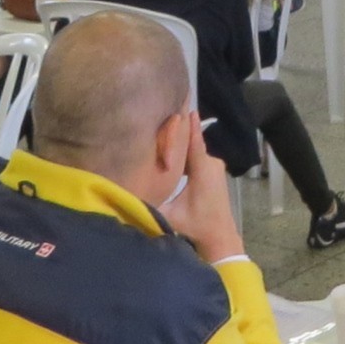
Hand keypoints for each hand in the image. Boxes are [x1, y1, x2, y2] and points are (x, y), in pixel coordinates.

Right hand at [159, 112, 242, 262]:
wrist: (220, 237)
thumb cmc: (197, 226)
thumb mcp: (169, 215)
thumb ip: (149, 204)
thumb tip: (124, 195)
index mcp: (203, 169)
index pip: (193, 141)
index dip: (187, 124)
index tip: (182, 106)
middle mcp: (212, 164)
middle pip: (191, 143)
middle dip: (176, 134)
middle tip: (159, 119)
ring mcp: (215, 167)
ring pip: (193, 151)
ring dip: (180, 146)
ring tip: (160, 135)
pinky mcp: (214, 173)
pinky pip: (197, 158)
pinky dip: (185, 155)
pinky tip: (170, 153)